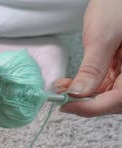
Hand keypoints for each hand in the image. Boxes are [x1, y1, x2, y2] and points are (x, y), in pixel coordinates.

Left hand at [58, 0, 121, 116]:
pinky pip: (105, 85)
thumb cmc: (118, 6)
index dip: (92, 107)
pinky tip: (69, 84)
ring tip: (61, 89)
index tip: (67, 105)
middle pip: (114, 102)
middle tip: (61, 99)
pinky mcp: (120, 69)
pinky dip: (86, 87)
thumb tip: (78, 94)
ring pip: (108, 96)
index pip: (119, 99)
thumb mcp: (103, 38)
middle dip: (86, 104)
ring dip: (82, 97)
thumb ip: (92, 68)